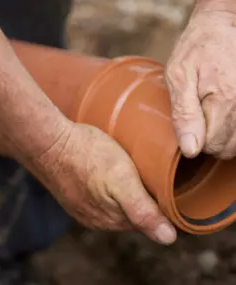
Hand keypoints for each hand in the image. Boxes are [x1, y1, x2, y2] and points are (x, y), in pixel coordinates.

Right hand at [33, 123, 176, 244]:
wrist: (49, 143)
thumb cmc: (87, 156)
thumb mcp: (122, 180)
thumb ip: (142, 210)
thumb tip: (168, 238)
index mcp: (112, 219)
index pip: (146, 219)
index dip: (158, 203)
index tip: (164, 184)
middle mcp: (97, 218)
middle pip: (130, 211)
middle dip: (142, 197)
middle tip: (148, 174)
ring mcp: (83, 206)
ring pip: (114, 202)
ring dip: (125, 190)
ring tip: (130, 172)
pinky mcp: (74, 193)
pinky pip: (98, 195)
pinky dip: (107, 186)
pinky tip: (107, 173)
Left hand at [165, 0, 235, 158]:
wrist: (221, 26)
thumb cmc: (196, 50)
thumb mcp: (179, 78)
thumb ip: (184, 115)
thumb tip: (190, 149)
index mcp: (225, 100)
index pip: (211, 145)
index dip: (195, 141)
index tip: (189, 126)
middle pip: (228, 147)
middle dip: (210, 141)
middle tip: (199, 121)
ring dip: (224, 137)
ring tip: (212, 116)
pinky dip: (234, 131)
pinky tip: (225, 117)